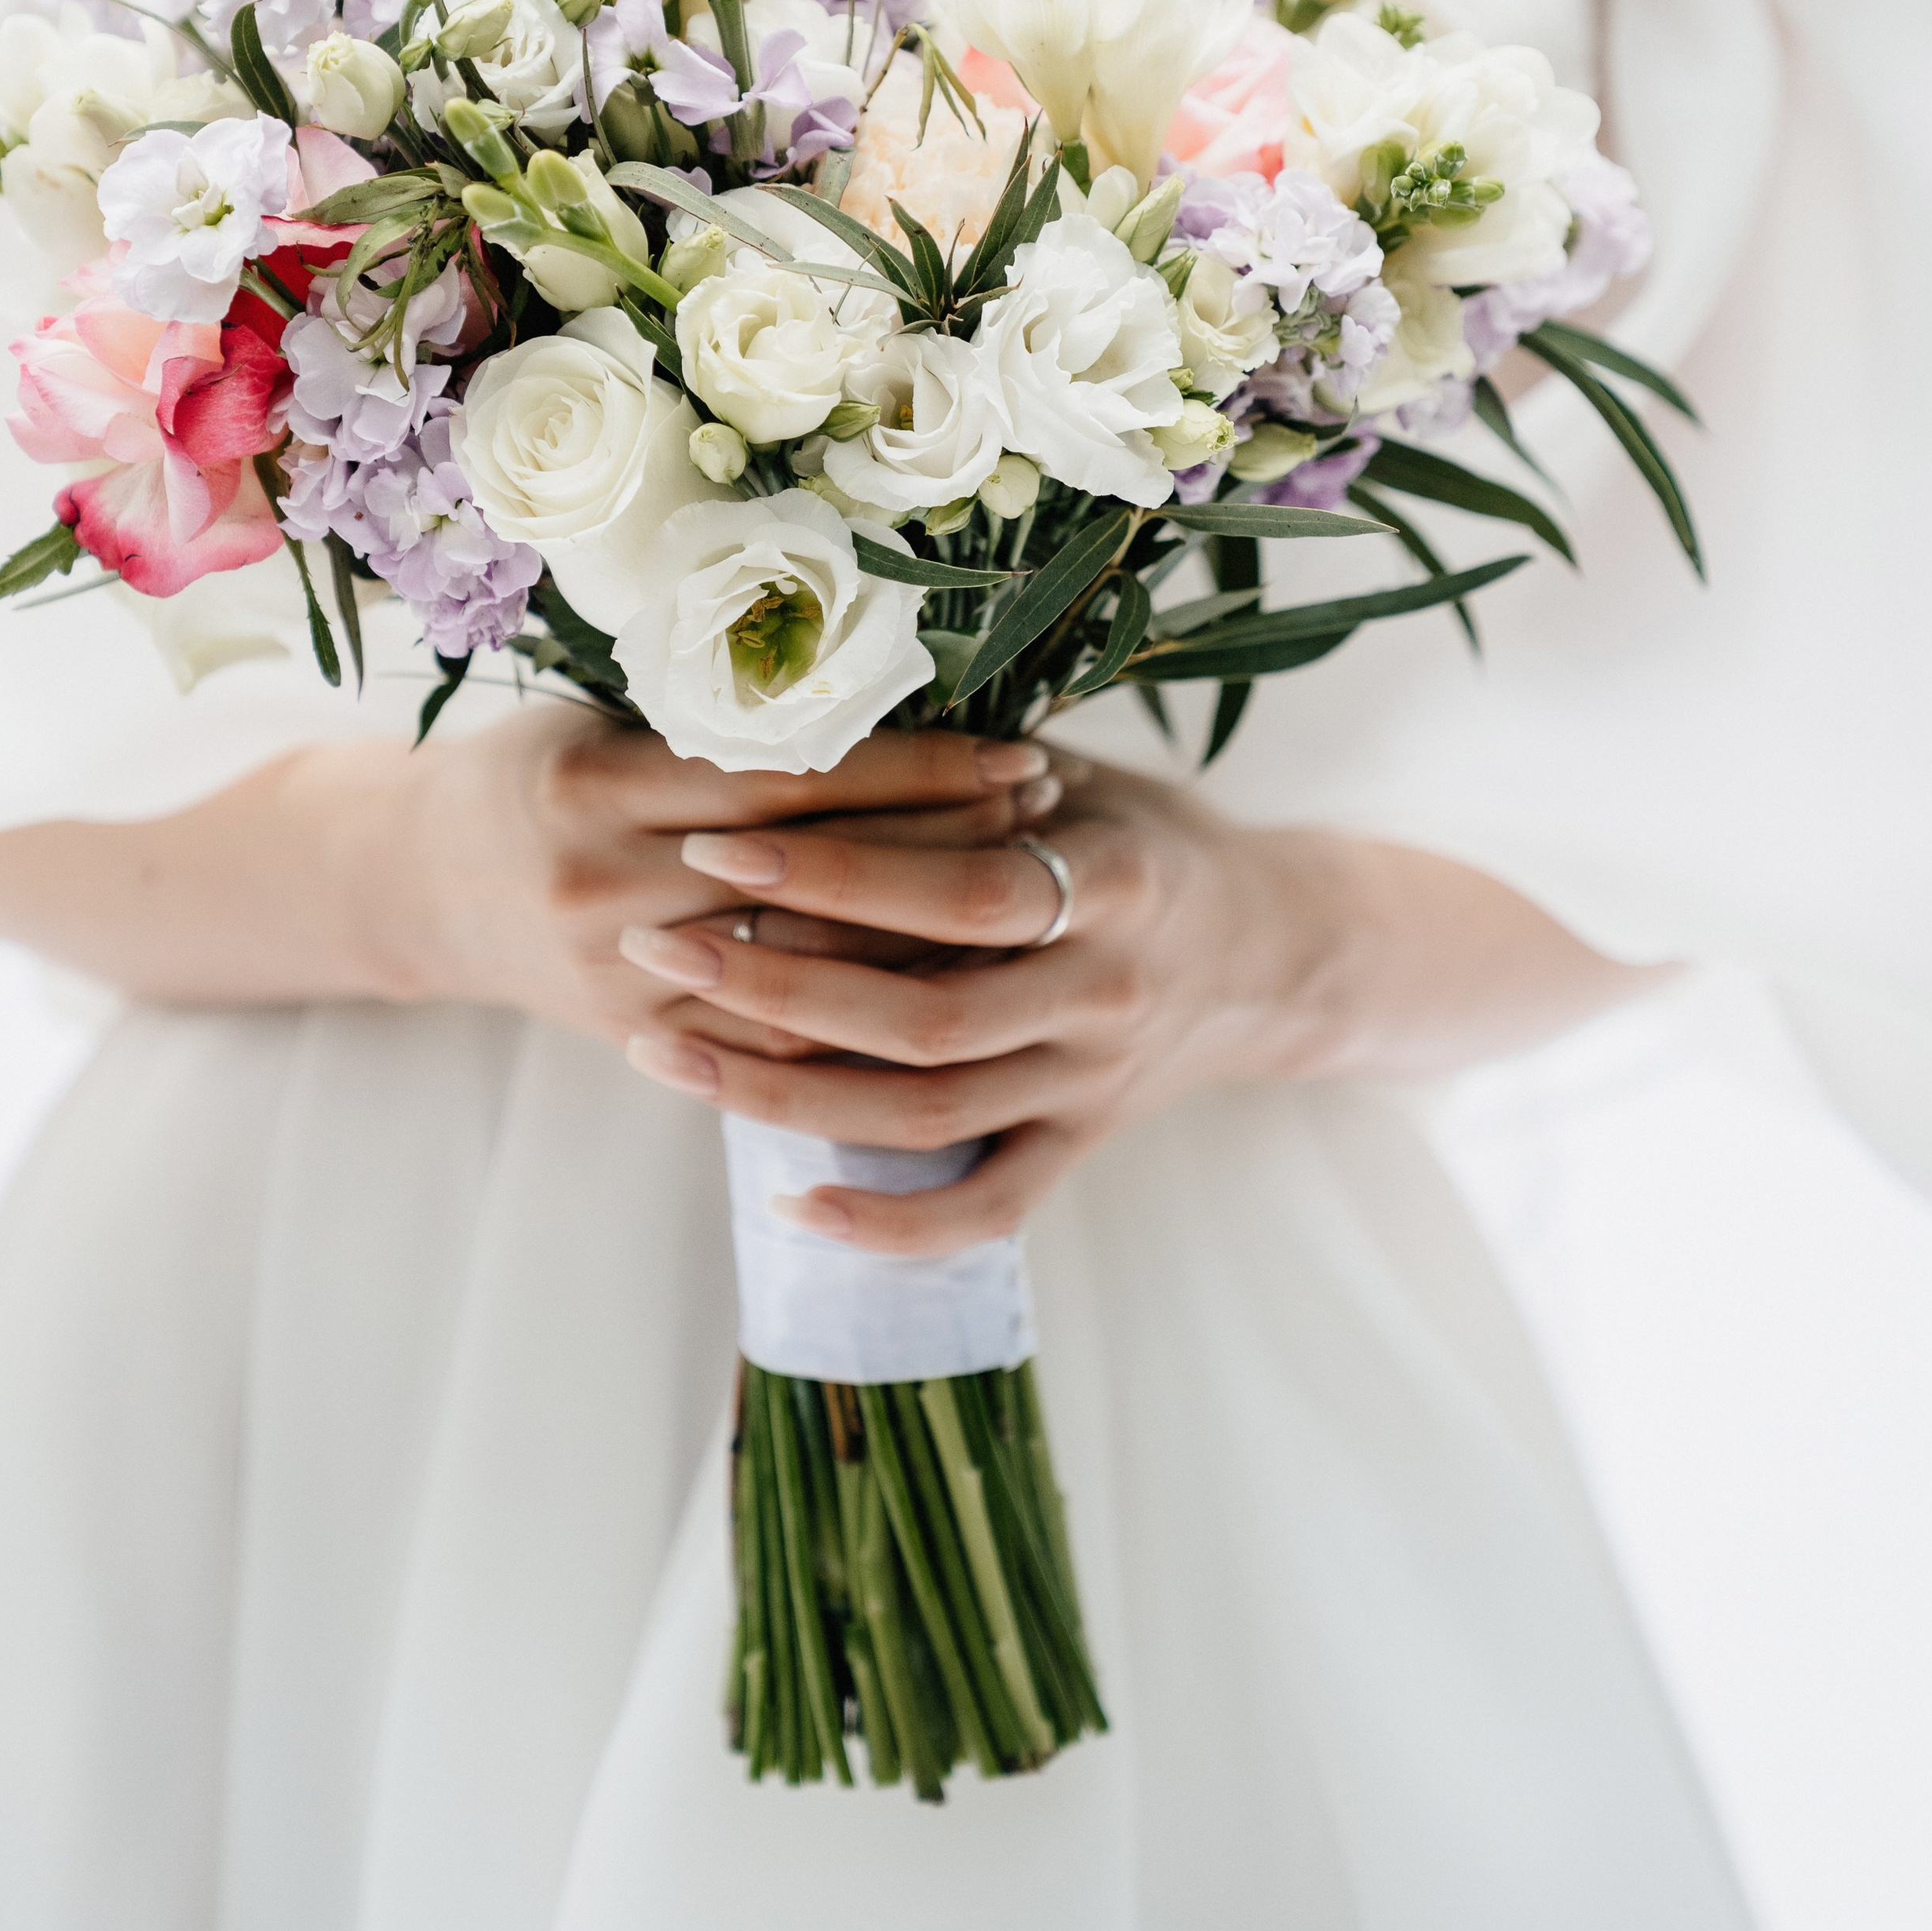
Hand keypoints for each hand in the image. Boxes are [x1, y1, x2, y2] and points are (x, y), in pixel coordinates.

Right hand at [0, 711, 1056, 1028]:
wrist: (413, 889)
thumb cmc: (530, 773)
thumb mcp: (598, 715)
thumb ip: (713, 713)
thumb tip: (883, 667)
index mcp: (599, 788)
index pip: (794, 781)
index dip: (918, 770)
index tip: (1020, 751)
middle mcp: (608, 888)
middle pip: (816, 878)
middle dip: (948, 851)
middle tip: (1058, 820)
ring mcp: (621, 976)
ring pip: (809, 973)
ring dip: (927, 938)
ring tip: (1033, 898)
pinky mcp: (638, 1037)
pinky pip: (773, 1046)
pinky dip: (868, 1020)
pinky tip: (952, 988)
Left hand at [620, 757, 1670, 1252]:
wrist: (1280, 951)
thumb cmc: (1148, 837)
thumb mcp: (1086, 776)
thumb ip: (970, 769)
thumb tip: (810, 710)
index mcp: (1115, 881)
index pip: (958, 887)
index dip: (834, 870)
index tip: (714, 835)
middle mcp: (1106, 992)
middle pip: (924, 1013)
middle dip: (773, 982)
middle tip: (650, 942)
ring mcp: (1093, 1082)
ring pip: (928, 1113)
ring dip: (785, 1091)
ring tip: (664, 1050)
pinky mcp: (1082, 1146)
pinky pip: (984, 1206)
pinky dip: (891, 1220)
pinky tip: (792, 1199)